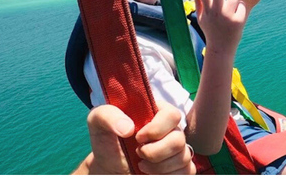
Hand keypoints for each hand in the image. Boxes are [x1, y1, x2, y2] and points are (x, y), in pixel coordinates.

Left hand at [77, 101, 194, 174]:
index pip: (173, 115)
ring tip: (141, 165)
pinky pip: (187, 171)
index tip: (137, 137)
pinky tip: (151, 174)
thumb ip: (108, 115)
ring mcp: (178, 149)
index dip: (156, 129)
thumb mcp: (98, 121)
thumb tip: (129, 128)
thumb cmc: (107, 140)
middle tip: (138, 154)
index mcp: (158, 113)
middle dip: (154, 152)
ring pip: (183, 158)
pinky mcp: (180, 167)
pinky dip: (168, 175)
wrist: (108, 167)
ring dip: (158, 167)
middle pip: (179, 140)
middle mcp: (172, 130)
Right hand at [193, 0, 247, 54]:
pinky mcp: (238, 20)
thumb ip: (199, 2)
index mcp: (207, 9)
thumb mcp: (202, 17)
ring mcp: (227, 15)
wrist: (221, 48)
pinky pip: (241, 6)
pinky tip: (244, 1)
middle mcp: (216, 11)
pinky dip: (242, 3)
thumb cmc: (211, 30)